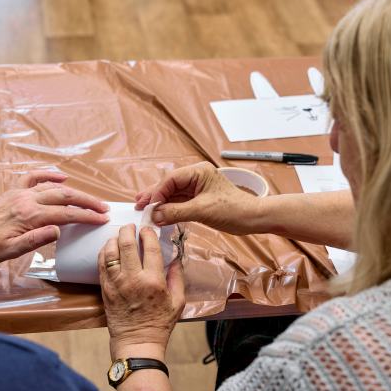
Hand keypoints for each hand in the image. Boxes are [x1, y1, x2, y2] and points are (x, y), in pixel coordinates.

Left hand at [0, 171, 109, 265]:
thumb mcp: (11, 251)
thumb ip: (36, 240)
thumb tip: (58, 230)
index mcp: (28, 216)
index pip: (66, 214)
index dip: (87, 216)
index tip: (102, 220)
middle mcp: (25, 200)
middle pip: (64, 196)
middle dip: (87, 202)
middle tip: (104, 209)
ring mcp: (19, 193)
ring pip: (53, 187)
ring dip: (74, 191)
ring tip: (90, 199)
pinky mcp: (12, 192)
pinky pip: (33, 178)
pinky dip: (49, 175)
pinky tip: (62, 176)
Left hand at [98, 224, 184, 359]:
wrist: (137, 342)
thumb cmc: (159, 324)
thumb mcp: (178, 302)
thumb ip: (177, 277)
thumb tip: (175, 259)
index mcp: (154, 281)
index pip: (150, 248)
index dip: (148, 233)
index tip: (147, 228)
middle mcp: (133, 279)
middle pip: (127, 244)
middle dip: (128, 230)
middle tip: (131, 226)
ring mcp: (116, 283)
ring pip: (110, 251)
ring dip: (114, 238)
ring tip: (119, 234)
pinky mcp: (105, 289)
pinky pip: (101, 264)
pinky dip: (104, 252)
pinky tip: (109, 248)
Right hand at [134, 162, 262, 234]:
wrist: (252, 218)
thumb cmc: (233, 209)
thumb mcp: (202, 211)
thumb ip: (176, 212)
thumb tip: (154, 215)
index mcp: (198, 171)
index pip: (170, 179)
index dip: (156, 192)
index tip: (147, 206)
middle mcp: (196, 177)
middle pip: (168, 185)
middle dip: (153, 195)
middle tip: (138, 205)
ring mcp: (197, 188)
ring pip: (172, 194)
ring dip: (158, 202)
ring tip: (142, 208)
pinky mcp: (198, 199)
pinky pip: (178, 202)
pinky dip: (168, 208)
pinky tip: (157, 213)